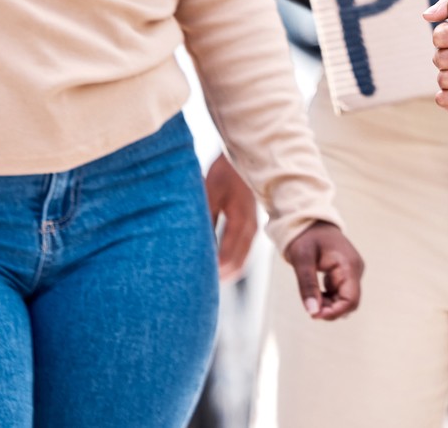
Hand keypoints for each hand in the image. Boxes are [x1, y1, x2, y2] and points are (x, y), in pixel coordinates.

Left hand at [203, 152, 257, 280]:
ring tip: (207, 284)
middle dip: (220, 276)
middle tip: (200, 290)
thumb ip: (204, 218)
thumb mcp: (209, 193)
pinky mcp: (249, 224)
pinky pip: (242, 250)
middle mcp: (250, 226)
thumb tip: (194, 243)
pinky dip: (231, 262)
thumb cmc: (224, 172)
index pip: (229, 254)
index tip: (200, 281)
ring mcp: (252, 226)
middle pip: (238, 262)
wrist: (248, 157)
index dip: (215, 270)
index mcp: (241, 219)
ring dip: (226, 271)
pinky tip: (217, 267)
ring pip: (242, 258)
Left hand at [284, 221, 362, 320]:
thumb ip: (307, 286)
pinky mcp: (346, 273)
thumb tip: (312, 312)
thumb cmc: (305, 237)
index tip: (313, 315)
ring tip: (311, 296)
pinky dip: (328, 298)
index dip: (334, 312)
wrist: (309, 221)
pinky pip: (341, 293)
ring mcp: (352, 271)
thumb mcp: (302, 260)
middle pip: (350, 302)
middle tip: (309, 306)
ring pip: (345, 300)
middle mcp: (355, 270)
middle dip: (330, 310)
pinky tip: (316, 292)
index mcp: (349, 265)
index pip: (351, 300)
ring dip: (329, 305)